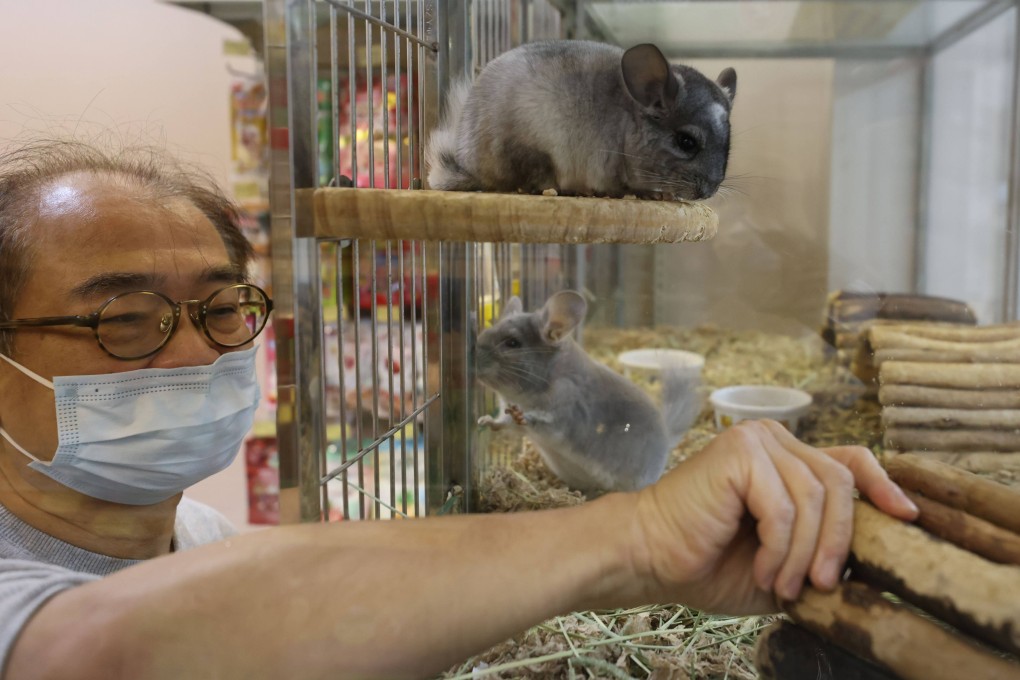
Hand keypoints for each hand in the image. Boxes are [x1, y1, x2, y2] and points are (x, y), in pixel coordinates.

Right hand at [631, 419, 917, 614]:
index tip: (907, 517)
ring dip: (804, 554)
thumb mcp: (784, 559)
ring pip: (814, 499)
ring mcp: (756, 440)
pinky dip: (778, 548)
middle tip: (822, 585)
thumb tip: (876, 557)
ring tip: (782, 585)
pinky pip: (783, 507)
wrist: (651, 556)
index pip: (850, 459)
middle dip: (838, 541)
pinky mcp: (739, 454)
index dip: (883, 485)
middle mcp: (774, 439)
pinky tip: (762, 570)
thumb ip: (821, 547)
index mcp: (785, 458)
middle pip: (839, 482)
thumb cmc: (709, 562)